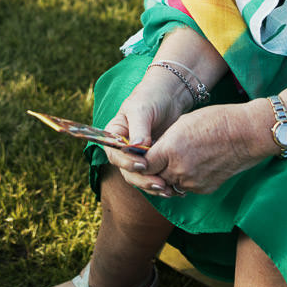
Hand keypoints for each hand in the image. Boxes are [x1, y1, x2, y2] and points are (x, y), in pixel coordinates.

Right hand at [101, 67, 190, 185]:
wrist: (169, 96)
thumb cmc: (151, 97)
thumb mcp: (142, 109)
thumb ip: (139, 128)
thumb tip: (136, 147)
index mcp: (114, 135)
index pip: (115, 154)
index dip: (127, 162)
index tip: (143, 165)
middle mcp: (123, 149)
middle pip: (127, 171)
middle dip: (142, 179)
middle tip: (159, 183)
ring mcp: (137, 156)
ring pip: (139, 177)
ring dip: (151, 185)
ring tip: (167, 190)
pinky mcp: (152, 161)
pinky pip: (152, 175)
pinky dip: (160, 183)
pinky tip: (173, 188)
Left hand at [136, 103, 271, 197]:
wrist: (246, 135)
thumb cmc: (216, 121)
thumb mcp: (182, 124)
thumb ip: (164, 142)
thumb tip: (154, 153)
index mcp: (170, 150)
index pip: (144, 164)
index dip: (142, 160)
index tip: (142, 156)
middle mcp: (178, 170)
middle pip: (155, 177)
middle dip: (154, 169)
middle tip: (157, 160)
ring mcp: (192, 182)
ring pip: (170, 184)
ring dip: (170, 175)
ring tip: (178, 160)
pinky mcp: (204, 189)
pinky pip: (187, 187)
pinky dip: (186, 179)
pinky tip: (194, 165)